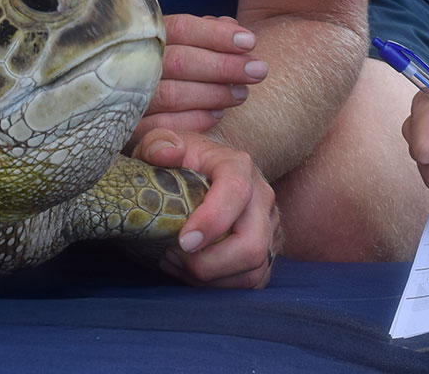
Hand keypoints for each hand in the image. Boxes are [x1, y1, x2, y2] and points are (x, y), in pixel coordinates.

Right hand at [130, 15, 264, 140]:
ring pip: (172, 94)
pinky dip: (194, 119)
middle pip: (180, 61)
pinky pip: (162, 126)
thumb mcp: (182, 43)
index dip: (216, 34)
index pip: (181, 28)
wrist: (119, 104)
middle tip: (259, 70)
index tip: (251, 41)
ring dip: (214, 94)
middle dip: (224, 66)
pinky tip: (219, 115)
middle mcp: (131, 63)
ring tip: (242, 93)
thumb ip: (205, 33)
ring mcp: (126, 96)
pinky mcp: (129, 127)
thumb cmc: (167, 67)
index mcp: (145, 35)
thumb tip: (232, 26)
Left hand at [131, 129, 277, 288]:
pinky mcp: (267, 250)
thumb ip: (159, 143)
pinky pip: (252, 282)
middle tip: (171, 257)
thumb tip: (167, 153)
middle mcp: (262, 196)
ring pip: (253, 272)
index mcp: (238, 166)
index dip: (211, 221)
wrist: (201, 172)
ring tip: (175, 263)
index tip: (181, 241)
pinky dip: (220, 286)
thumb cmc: (178, 162)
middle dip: (208, 264)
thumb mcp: (162, 144)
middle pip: (251, 245)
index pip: (236, 192)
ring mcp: (269, 226)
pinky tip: (191, 272)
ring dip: (210, 279)